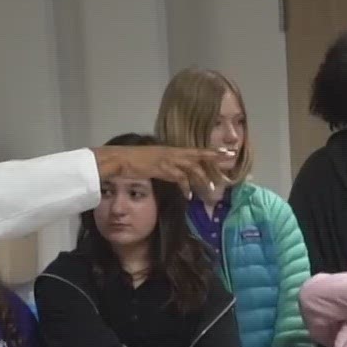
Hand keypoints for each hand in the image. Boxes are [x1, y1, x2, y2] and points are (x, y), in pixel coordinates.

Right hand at [93, 146, 226, 196]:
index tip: (226, 153)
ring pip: (192, 168)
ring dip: (202, 180)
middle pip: (198, 157)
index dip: (212, 152)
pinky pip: (179, 178)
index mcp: (171, 149)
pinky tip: (189, 196)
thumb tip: (175, 173)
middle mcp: (172, 152)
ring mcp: (167, 159)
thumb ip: (167, 165)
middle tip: (226, 173)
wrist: (119, 159)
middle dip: (214, 164)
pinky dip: (185, 187)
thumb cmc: (133, 160)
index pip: (196, 150)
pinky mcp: (162, 168)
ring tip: (211, 191)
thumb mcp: (154, 160)